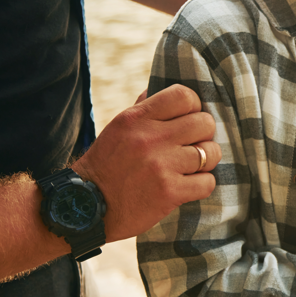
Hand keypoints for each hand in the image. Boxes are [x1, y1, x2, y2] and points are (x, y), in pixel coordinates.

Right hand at [73, 84, 220, 241]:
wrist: (85, 208)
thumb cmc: (106, 166)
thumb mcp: (118, 128)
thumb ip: (142, 109)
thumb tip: (158, 88)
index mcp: (136, 118)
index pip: (185, 96)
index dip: (194, 108)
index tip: (188, 120)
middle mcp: (149, 138)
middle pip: (204, 123)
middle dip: (204, 135)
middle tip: (192, 146)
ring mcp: (160, 165)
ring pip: (210, 153)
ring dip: (205, 162)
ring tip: (190, 168)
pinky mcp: (169, 192)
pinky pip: (207, 182)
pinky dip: (201, 186)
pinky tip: (187, 186)